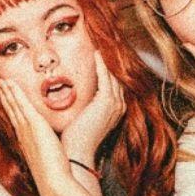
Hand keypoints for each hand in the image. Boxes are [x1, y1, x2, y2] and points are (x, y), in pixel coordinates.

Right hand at [0, 78, 69, 194]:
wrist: (54, 183)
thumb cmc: (54, 174)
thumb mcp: (49, 158)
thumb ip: (47, 149)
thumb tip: (52, 147)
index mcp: (26, 140)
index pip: (16, 118)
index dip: (10, 106)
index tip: (5, 95)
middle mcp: (23, 133)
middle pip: (11, 110)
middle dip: (4, 95)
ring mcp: (26, 129)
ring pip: (14, 105)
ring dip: (7, 91)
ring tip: (0, 79)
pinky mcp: (34, 125)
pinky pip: (22, 105)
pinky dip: (15, 93)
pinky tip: (10, 83)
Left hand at [60, 51, 126, 165]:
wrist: (77, 150)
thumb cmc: (76, 136)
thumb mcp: (84, 116)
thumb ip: (86, 104)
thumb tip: (75, 93)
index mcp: (115, 110)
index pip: (113, 84)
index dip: (106, 69)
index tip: (98, 55)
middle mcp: (119, 106)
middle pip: (115, 77)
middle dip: (107, 62)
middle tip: (99, 45)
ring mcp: (115, 104)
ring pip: (111, 75)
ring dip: (104, 60)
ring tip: (98, 46)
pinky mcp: (107, 101)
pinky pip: (105, 77)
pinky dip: (101, 64)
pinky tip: (95, 54)